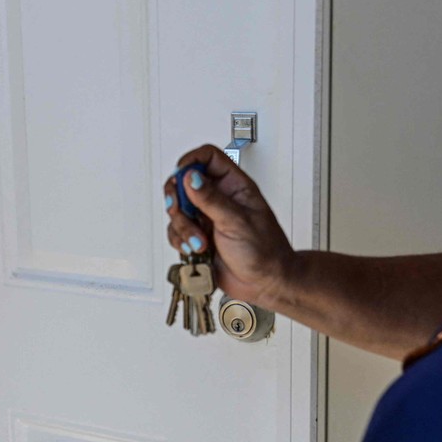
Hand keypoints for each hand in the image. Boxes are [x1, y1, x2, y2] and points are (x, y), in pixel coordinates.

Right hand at [163, 145, 297, 309]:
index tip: (181, 178)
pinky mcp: (197, 237)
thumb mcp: (238, 221)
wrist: (266, 283)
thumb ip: (211, 199)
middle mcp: (218, 199)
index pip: (208, 157)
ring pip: (177, 210)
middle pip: (183, 182)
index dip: (190, 161)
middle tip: (180, 210)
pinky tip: (196, 250)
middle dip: (177, 198)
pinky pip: (176, 232)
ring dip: (182, 227)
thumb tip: (190, 177)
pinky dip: (181, 242)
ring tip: (200, 242)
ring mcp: (206, 218)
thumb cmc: (265, 252)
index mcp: (234, 186)